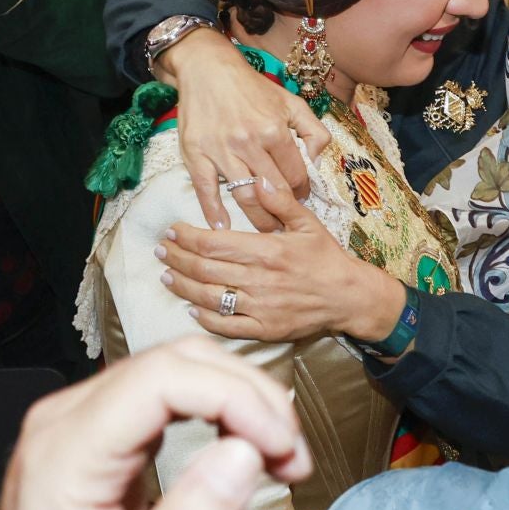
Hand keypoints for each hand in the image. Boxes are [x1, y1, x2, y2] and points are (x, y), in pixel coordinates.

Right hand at [155, 27, 328, 227]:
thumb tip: (318, 160)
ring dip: (258, 220)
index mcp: (274, 131)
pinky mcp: (196, 155)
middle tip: (286, 224)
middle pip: (273, 192)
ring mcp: (221, 151)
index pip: (296, 175)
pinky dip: (213, 212)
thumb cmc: (251, 88)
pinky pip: (206, 190)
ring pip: (244, 196)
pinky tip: (221, 228)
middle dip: (283, 212)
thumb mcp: (291, 102)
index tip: (300, 198)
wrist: (207, 69)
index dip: (301, 191)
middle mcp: (249, 142)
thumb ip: (313, 130)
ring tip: (266, 232)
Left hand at [159, 173, 404, 345]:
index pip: (214, 243)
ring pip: (210, 298)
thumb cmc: (326, 258)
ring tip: (167, 276)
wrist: (348, 296)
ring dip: (183, 286)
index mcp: (267, 251)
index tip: (172, 231)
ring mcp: (261, 307)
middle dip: (177, 259)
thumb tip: (257, 180)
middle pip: (205, 269)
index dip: (187, 238)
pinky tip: (191, 309)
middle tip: (160, 251)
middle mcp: (260, 280)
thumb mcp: (307, 222)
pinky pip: (227, 326)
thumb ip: (280, 201)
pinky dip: (205, 319)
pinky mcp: (264, 329)